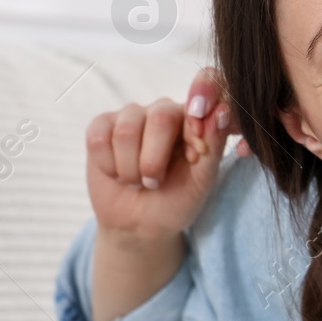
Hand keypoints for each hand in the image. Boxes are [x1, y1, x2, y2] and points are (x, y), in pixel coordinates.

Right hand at [85, 67, 238, 240]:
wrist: (141, 223)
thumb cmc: (178, 200)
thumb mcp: (203, 178)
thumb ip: (214, 143)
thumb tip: (222, 111)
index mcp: (195, 118)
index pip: (201, 97)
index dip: (196, 124)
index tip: (195, 154)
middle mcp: (164, 110)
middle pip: (161, 117)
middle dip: (155, 161)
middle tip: (155, 182)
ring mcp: (132, 115)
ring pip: (126, 130)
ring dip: (131, 168)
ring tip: (139, 181)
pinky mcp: (101, 126)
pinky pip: (98, 138)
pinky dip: (108, 165)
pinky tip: (117, 174)